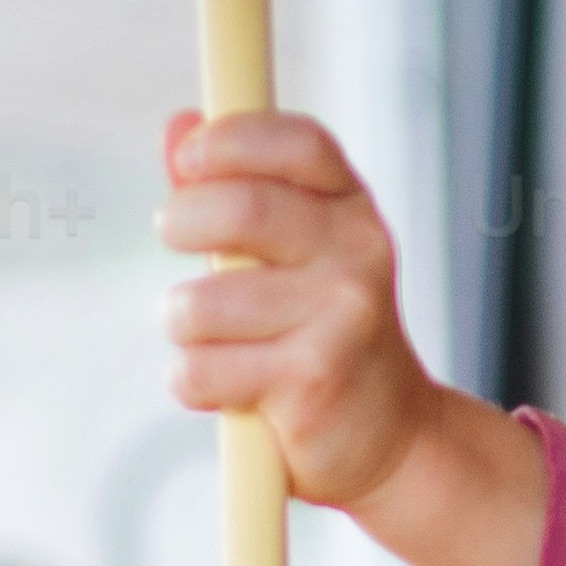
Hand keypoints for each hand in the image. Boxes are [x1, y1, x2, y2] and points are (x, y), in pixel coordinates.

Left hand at [162, 111, 550, 565]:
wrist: (394, 439)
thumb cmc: (326, 336)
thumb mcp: (299, 253)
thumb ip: (236, 189)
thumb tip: (178, 127)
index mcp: (353, 210)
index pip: (299, 145)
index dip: (232, 140)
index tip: (187, 159)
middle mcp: (358, 254)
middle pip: (243, 210)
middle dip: (182, 219)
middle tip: (170, 232)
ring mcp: (340, 317)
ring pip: (202, 304)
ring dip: (182, 324)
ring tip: (208, 338)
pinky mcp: (312, 381)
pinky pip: (202, 370)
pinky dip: (193, 382)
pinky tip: (228, 387)